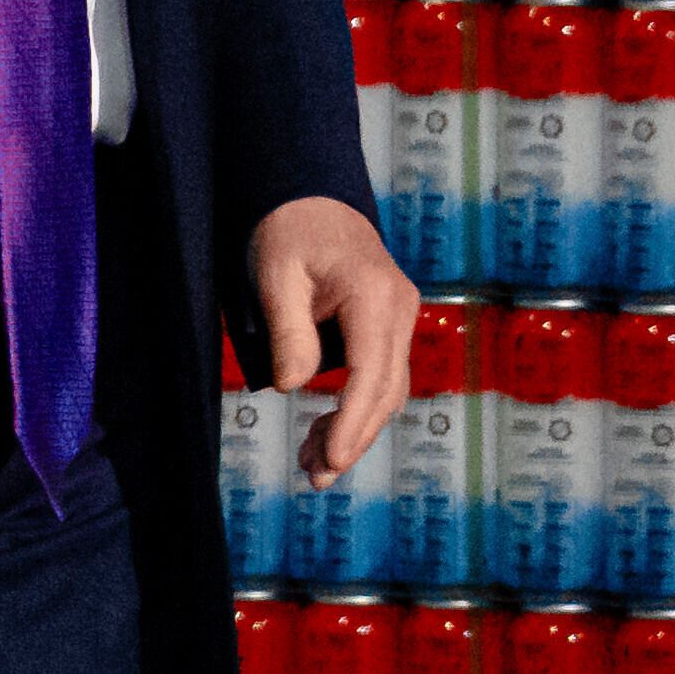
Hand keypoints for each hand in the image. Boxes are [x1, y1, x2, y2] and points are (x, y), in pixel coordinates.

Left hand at [253, 196, 421, 481]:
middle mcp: (399, 308)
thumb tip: (292, 387)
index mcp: (374, 295)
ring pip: (385, 388)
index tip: (333, 460)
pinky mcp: (388, 324)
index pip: (371, 373)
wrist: (312, 196)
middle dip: (354, 437)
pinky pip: (379, 374)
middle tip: (317, 478)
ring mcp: (399, 317)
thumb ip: (286, 329)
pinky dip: (356, 405)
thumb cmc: (288, 229)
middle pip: (385, 390)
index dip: (353, 422)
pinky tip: (328, 433)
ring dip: (354, 428)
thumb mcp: (275, 274)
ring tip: (314, 466)